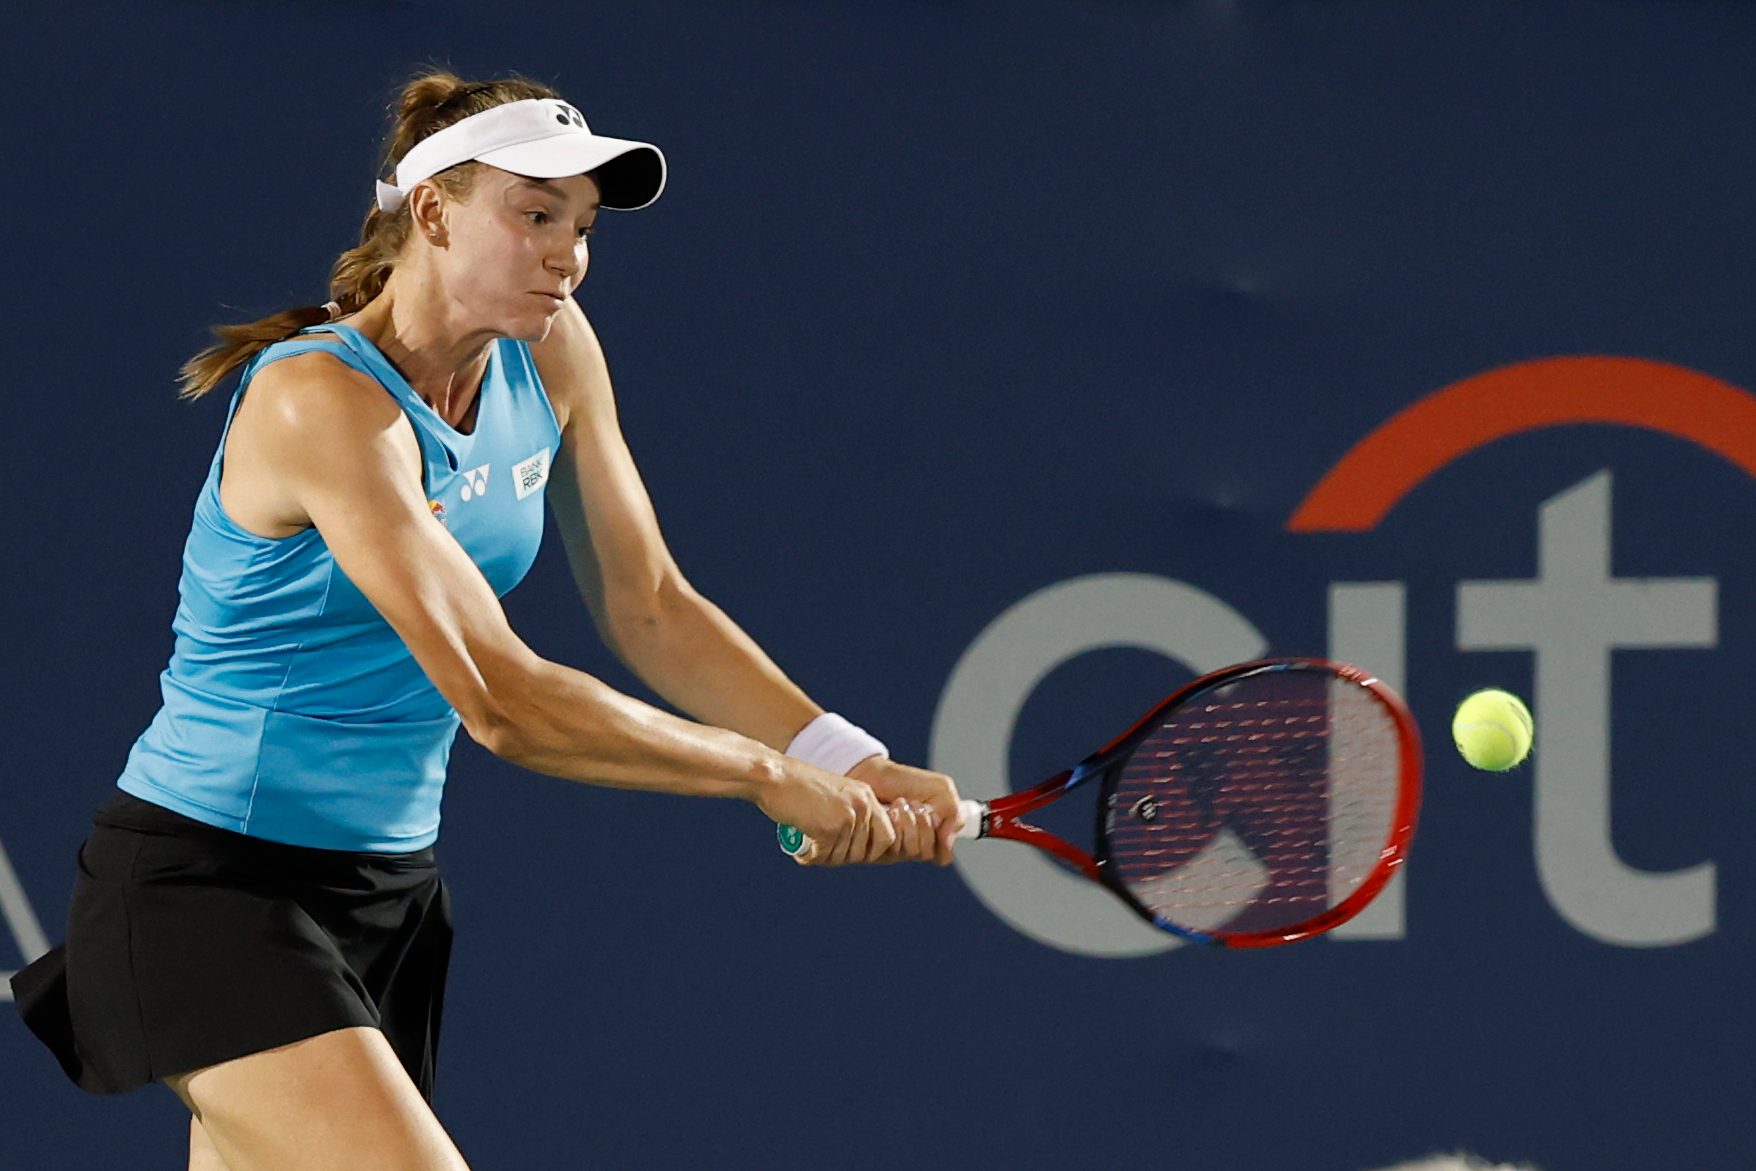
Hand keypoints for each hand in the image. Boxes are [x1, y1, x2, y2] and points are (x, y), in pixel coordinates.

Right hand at [754, 763, 895, 866]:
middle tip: (821, 851)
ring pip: (842, 857)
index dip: (871, 852)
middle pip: (864, 853)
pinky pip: (823, 857)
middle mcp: (863, 806)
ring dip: (823, 857)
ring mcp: (848, 817)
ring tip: (807, 846)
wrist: (775, 776)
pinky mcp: (829, 828)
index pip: (888, 837)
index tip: (849, 852)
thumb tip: (862, 852)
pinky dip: (809, 857)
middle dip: (842, 857)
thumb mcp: (837, 796)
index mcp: (867, 796)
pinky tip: (800, 847)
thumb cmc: (798, 787)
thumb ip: (852, 816)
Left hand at [847, 756, 963, 865]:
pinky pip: (894, 848)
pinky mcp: (880, 847)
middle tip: (915, 804)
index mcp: (933, 837)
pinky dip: (896, 824)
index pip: (943, 855)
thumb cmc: (907, 782)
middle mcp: (915, 846)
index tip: (933, 813)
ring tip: (901, 803)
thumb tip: (947, 841)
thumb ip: (954, 814)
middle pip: (928, 852)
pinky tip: (890, 810)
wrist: (876, 775)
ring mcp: (898, 849)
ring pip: (913, 851)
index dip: (941, 836)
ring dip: (909, 821)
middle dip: (923, 824)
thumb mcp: (942, 790)